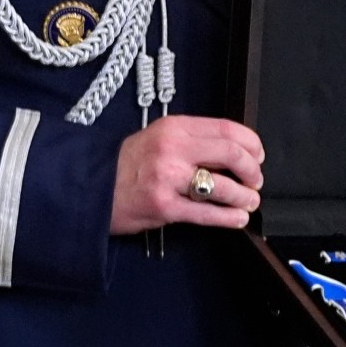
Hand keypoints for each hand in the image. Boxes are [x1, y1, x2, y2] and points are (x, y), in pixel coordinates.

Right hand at [111, 115, 264, 234]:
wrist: (88, 187)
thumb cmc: (123, 165)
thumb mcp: (156, 138)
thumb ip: (191, 141)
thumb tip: (232, 155)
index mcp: (173, 127)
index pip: (227, 129)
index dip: (251, 144)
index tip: (257, 156)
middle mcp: (172, 149)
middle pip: (232, 155)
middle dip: (252, 172)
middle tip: (254, 182)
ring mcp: (168, 178)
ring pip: (224, 187)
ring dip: (245, 197)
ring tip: (247, 202)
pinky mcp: (164, 206)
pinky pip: (208, 213)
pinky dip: (229, 218)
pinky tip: (236, 219)